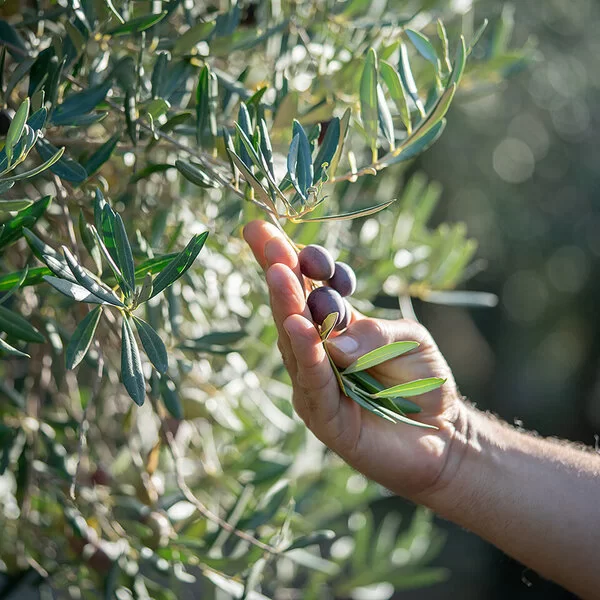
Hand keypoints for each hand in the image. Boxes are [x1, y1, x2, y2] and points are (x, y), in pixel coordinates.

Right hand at [243, 220, 468, 502]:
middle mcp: (318, 352)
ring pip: (296, 341)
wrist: (445, 438)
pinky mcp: (324, 416)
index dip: (288, 258)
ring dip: (287, 306)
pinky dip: (306, 353)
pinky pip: (312, 380)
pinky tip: (297, 325)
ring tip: (279, 273)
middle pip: (293, 307)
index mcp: (336, 327)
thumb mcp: (409, 340)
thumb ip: (375, 332)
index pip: (307, 287)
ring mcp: (316, 384)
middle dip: (278, 271)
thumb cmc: (424, 383)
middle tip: (261, 238)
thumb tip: (335, 337)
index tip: (263, 228)